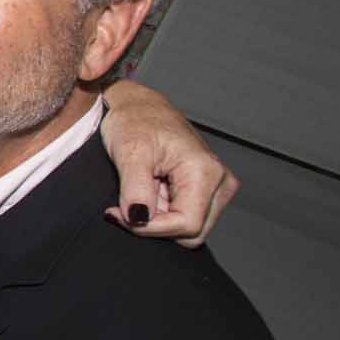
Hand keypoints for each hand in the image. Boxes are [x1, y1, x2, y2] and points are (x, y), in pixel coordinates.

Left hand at [101, 80, 238, 246]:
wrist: (138, 106)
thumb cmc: (135, 121)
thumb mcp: (129, 153)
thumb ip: (135, 190)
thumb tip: (139, 219)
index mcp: (207, 172)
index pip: (187, 225)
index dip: (150, 227)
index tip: (118, 214)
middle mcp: (221, 182)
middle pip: (191, 232)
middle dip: (155, 225)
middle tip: (126, 202)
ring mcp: (217, 187)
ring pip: (188, 228)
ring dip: (159, 218)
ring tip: (141, 190)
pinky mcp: (207, 189)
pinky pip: (185, 217)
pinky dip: (162, 212)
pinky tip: (149, 191)